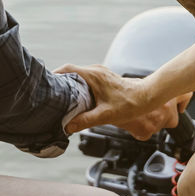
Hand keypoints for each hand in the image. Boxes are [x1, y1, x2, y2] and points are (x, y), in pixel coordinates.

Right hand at [56, 63, 190, 139]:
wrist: (149, 97)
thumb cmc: (131, 104)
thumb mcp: (106, 115)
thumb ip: (86, 120)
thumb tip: (68, 126)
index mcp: (93, 75)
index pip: (67, 69)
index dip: (54, 75)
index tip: (45, 84)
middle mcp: (96, 71)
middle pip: (70, 72)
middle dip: (59, 83)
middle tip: (50, 96)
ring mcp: (100, 74)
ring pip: (78, 76)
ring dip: (69, 86)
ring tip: (60, 99)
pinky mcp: (104, 79)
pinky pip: (86, 80)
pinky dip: (78, 87)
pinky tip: (77, 100)